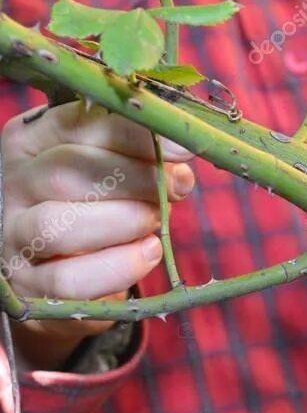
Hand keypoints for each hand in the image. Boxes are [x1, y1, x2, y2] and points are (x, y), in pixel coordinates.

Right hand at [1, 101, 194, 369]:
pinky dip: (116, 268)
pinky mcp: (27, 287)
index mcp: (30, 142)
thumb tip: (180, 168)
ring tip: (154, 221)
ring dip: (122, 222)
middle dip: (135, 179)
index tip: (183, 150)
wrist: (56, 269)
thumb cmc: (94, 205)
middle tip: (175, 188)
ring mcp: (12, 238)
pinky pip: (68, 281)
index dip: (135, 136)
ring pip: (58, 226)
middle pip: (65, 171)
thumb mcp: (113, 170)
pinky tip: (147, 253)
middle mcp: (12, 186)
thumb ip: (143, 159)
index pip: (77, 126)